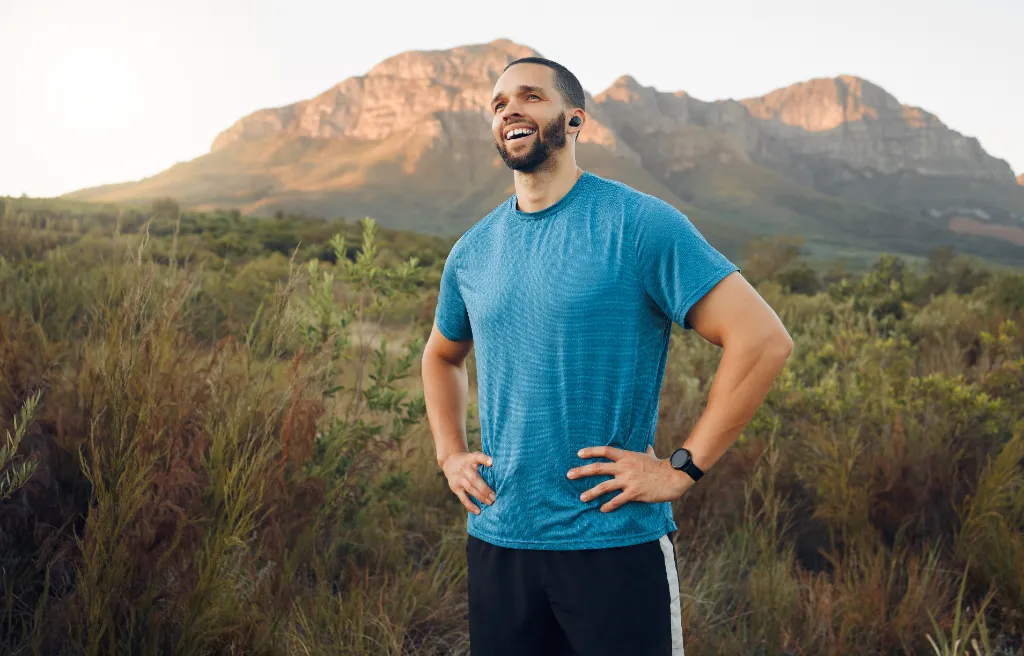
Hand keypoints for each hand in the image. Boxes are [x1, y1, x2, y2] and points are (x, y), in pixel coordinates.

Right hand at [441, 451, 494, 514]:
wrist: (450, 461)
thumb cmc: (469, 461)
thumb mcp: (474, 456)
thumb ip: (485, 462)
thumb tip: (503, 470)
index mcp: (471, 459)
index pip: (478, 457)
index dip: (485, 459)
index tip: (492, 463)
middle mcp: (464, 469)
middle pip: (475, 479)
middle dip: (485, 489)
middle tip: (495, 496)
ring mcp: (459, 479)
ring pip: (470, 489)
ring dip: (481, 497)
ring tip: (490, 502)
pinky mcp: (455, 488)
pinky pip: (463, 498)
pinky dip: (470, 506)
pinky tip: (478, 511)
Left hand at [567, 445, 692, 512]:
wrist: (673, 476)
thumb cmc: (661, 466)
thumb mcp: (650, 455)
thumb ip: (646, 451)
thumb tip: (648, 446)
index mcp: (626, 456)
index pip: (605, 451)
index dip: (591, 451)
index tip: (578, 454)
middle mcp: (624, 467)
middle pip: (598, 468)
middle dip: (582, 471)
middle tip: (569, 475)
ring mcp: (628, 481)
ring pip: (604, 486)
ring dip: (591, 492)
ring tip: (581, 498)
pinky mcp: (634, 493)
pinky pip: (617, 500)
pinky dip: (609, 505)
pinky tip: (602, 509)